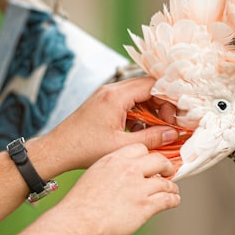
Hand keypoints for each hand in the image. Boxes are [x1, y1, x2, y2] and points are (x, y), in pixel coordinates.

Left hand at [40, 77, 179, 172]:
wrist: (58, 149)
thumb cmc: (83, 148)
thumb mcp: (122, 146)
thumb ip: (151, 138)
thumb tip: (172, 134)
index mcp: (116, 97)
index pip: (152, 85)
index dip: (169, 98)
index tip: (176, 114)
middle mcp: (110, 91)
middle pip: (147, 87)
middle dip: (162, 103)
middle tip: (169, 123)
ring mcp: (105, 95)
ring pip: (138, 94)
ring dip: (151, 108)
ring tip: (157, 128)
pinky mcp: (102, 103)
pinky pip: (127, 101)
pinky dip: (138, 112)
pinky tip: (140, 129)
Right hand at [56, 144, 179, 234]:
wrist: (79, 220)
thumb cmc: (81, 202)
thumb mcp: (94, 174)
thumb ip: (112, 170)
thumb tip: (123, 175)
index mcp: (114, 159)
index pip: (140, 149)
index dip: (148, 155)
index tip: (150, 162)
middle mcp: (129, 169)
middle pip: (159, 160)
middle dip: (166, 166)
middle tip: (167, 172)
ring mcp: (139, 188)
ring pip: (165, 182)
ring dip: (171, 187)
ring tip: (172, 190)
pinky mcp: (145, 206)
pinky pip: (167, 199)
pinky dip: (173, 200)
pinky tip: (173, 201)